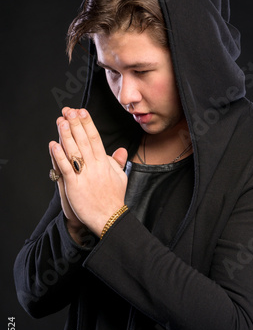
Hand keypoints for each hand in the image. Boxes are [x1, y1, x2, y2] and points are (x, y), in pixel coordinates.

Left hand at [49, 107, 127, 236]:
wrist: (110, 218)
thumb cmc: (114, 199)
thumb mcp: (120, 177)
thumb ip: (118, 162)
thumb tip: (121, 149)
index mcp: (105, 163)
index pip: (95, 138)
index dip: (88, 124)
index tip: (81, 111)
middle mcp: (95, 167)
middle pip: (84, 141)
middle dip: (76, 124)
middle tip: (69, 110)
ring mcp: (84, 176)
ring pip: (74, 151)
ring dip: (66, 135)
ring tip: (60, 121)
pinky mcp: (74, 186)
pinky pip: (66, 168)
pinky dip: (59, 156)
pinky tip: (54, 145)